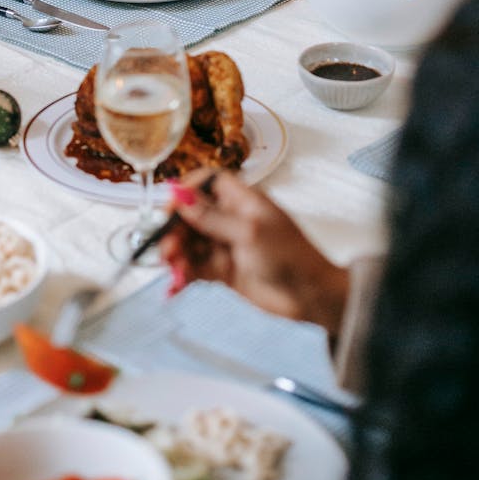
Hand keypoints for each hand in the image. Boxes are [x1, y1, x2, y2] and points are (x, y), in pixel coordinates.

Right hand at [160, 169, 348, 339]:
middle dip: (175, 231)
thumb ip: (211, 217)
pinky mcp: (224, 270)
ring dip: (178, 256)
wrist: (311, 296)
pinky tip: (177, 285)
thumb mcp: (248, 232)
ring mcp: (226, 244)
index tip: (170, 208)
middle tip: (167, 251)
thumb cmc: (291, 256)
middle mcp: (231, 219)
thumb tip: (181, 195)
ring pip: (191, 243)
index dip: (186, 191)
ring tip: (175, 272)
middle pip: (192, 215)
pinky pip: (196, 267)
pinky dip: (185, 275)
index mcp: (241, 200)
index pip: (206, 183)